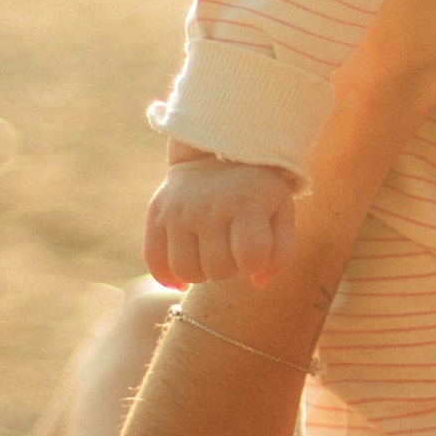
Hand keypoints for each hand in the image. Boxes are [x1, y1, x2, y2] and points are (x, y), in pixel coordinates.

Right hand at [146, 154, 299, 286]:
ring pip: (186, 270)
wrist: (216, 152)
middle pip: (218, 269)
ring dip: (202, 273)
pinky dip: (168, 276)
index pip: (251, 257)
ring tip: (209, 256)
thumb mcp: (281, 213)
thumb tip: (258, 282)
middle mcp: (209, 207)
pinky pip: (154, 260)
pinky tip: (182, 276)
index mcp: (247, 204)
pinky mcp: (157, 213)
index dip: (254, 264)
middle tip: (230, 250)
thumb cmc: (257, 193)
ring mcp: (179, 210)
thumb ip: (281, 252)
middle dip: (229, 268)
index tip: (253, 251)